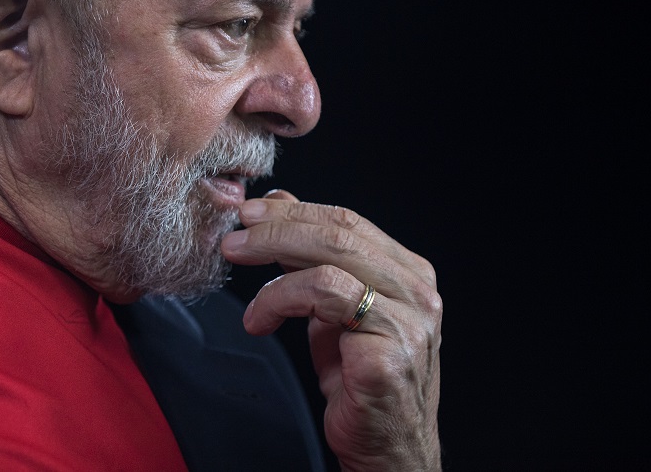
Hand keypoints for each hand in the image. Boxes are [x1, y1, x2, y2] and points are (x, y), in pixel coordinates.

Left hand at [221, 190, 441, 470]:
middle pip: (339, 232)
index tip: (248, 212)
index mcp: (408, 272)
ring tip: (238, 268)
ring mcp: (408, 320)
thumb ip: (311, 256)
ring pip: (332, 260)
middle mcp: (417, 291)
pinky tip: (258, 319)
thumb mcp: (330, 307)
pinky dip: (280, 300)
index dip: (292, 210)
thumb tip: (279, 202)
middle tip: (234, 235)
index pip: (347, 220)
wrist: (386, 448)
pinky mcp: (388, 352)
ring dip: (272, 258)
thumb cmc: (357, 379)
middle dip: (275, 226)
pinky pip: (325, 299)